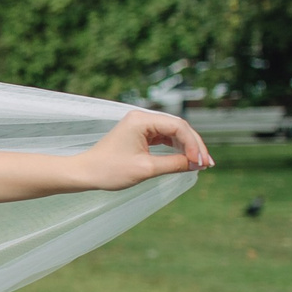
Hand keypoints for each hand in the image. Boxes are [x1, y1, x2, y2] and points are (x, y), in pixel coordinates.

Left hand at [80, 110, 210, 189]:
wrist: (84, 173)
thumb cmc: (109, 170)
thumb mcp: (146, 169)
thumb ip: (174, 164)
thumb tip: (197, 164)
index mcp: (141, 120)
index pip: (178, 126)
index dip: (193, 144)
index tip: (200, 162)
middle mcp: (142, 118)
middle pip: (178, 128)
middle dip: (194, 146)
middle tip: (208, 164)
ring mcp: (141, 125)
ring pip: (173, 133)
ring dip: (187, 147)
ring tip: (200, 164)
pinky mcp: (140, 134)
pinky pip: (165, 138)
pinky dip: (176, 149)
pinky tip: (186, 160)